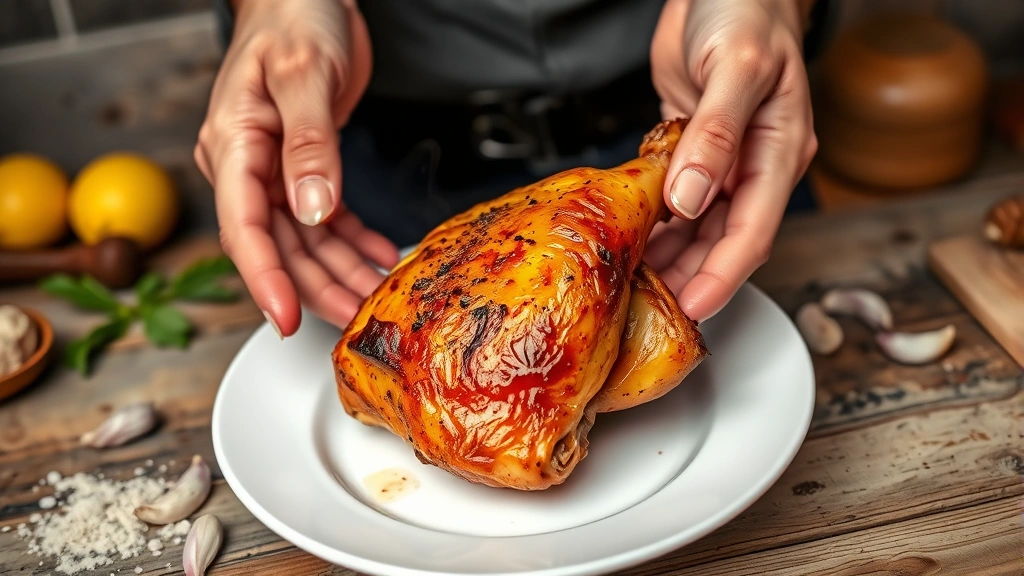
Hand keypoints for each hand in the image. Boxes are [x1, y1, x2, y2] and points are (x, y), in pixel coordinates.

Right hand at [194, 0, 397, 336]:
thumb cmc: (294, 17)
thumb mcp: (305, 74)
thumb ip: (310, 144)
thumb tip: (312, 208)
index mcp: (233, 143)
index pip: (242, 225)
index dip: (264, 277)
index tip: (285, 316)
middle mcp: (248, 165)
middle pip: (279, 244)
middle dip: (317, 286)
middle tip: (357, 317)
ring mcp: (275, 170)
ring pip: (306, 239)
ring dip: (341, 270)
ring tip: (377, 296)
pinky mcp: (304, 167)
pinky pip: (326, 218)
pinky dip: (353, 239)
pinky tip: (379, 254)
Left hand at [646, 0, 816, 321]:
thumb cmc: (746, 11)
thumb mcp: (736, 68)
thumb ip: (715, 135)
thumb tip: (690, 199)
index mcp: (779, 152)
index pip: (753, 231)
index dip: (722, 275)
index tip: (694, 306)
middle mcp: (753, 164)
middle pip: (723, 240)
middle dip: (690, 277)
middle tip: (651, 307)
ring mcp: (722, 160)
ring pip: (697, 227)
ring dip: (668, 255)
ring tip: (634, 283)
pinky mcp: (692, 150)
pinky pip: (673, 200)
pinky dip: (655, 223)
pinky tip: (631, 239)